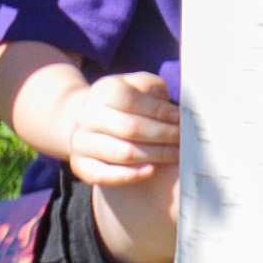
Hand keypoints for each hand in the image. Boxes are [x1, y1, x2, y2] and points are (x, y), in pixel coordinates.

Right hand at [18, 69, 176, 190]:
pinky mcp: (79, 165)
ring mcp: (80, 141)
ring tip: (176, 154)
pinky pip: (103, 175)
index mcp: (103, 91)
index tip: (180, 118)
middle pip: (130, 128)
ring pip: (122, 153)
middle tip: (184, 139)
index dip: (159, 110)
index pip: (131, 99)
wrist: (93, 122)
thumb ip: (153, 89)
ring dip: (155, 155)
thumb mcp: (140, 87)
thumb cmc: (128, 103)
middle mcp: (87, 116)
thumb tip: (168, 104)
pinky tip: (151, 170)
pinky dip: (129, 175)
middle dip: (163, 134)